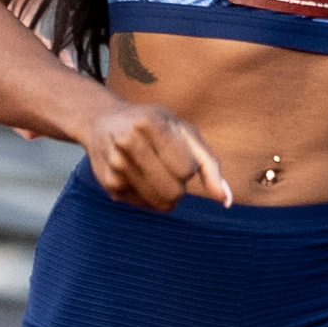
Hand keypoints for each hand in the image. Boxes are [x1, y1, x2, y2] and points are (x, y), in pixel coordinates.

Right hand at [81, 104, 234, 210]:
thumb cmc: (153, 125)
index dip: (188, 167)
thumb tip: (225, 200)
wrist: (102, 121)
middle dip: (178, 185)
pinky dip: (148, 196)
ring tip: (153, 170)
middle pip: (173, 192)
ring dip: (165, 193)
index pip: (187, 171)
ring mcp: (115, 165)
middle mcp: (128, 143)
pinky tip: (137, 174)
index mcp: (150, 123)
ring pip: (159, 204)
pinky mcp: (108, 185)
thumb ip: (209, 165)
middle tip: (166, 165)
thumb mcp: (183, 132)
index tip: (176, 152)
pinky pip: (144, 206)